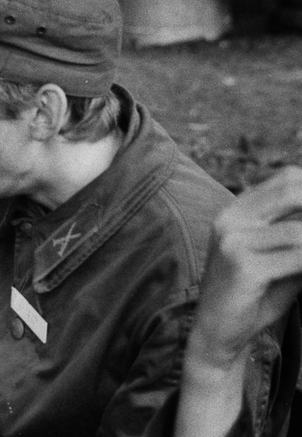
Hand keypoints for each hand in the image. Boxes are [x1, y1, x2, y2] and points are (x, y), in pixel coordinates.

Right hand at [173, 166, 301, 436]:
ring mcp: (233, 240)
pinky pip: (297, 257)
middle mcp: (230, 218)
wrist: (219, 334)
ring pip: (300, 230)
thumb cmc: (255, 297)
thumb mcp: (280, 259)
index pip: (287, 179)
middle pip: (291, 189)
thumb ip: (301, 238)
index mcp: (236, 211)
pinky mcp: (242, 266)